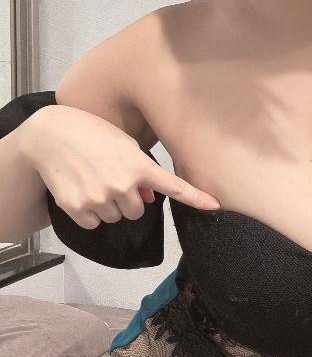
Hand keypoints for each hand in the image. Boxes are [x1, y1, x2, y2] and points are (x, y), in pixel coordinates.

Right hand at [18, 103, 220, 229]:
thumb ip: (140, 171)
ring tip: (93, 179)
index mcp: (137, 164)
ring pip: (116, 217)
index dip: (197, 198)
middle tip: (111, 177)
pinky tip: (81, 190)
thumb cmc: (90, 133)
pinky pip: (95, 223)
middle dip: (129, 198)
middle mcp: (121, 184)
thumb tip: (149, 201)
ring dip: (109, 205)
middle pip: (138, 210)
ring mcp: (99, 198)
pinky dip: (90, 213)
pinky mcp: (77, 208)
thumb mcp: (122, 144)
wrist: (49, 135)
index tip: (216, 206)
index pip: (173, 186)